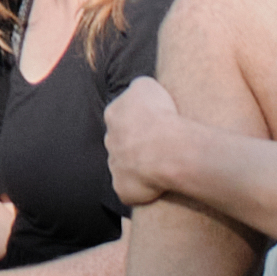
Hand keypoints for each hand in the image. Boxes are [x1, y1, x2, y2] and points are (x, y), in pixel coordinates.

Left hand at [100, 75, 191, 209]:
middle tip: (154, 147)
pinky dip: (139, 190)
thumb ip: (136, 89)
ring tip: (157, 167)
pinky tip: (154, 187)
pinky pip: (128, 190)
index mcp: (113, 115)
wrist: (167, 149)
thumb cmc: (160, 115)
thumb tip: (136, 94)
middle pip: (119, 142)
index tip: (151, 125)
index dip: (136, 121)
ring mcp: (114, 167)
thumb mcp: (147, 85)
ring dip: (135, 167)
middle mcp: (109, 141)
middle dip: (132, 144)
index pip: (119, 116)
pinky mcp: (122, 189)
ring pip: (123, 166)